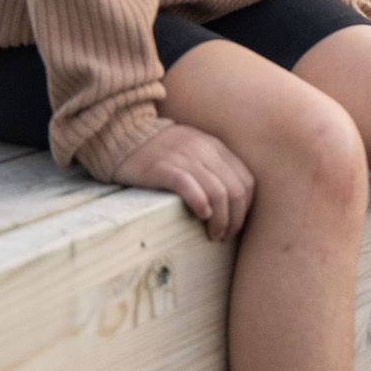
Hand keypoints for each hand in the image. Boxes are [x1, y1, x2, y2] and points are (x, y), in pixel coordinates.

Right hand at [117, 122, 255, 240]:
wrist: (124, 134)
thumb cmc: (162, 151)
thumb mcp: (196, 151)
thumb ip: (214, 167)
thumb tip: (232, 203)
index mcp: (216, 148)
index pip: (246, 181)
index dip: (245, 208)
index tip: (235, 223)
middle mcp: (205, 151)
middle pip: (235, 191)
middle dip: (235, 219)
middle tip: (224, 236)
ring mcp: (185, 158)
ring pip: (217, 192)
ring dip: (220, 220)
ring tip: (213, 235)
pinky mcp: (163, 168)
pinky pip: (189, 186)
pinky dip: (200, 203)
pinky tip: (202, 215)